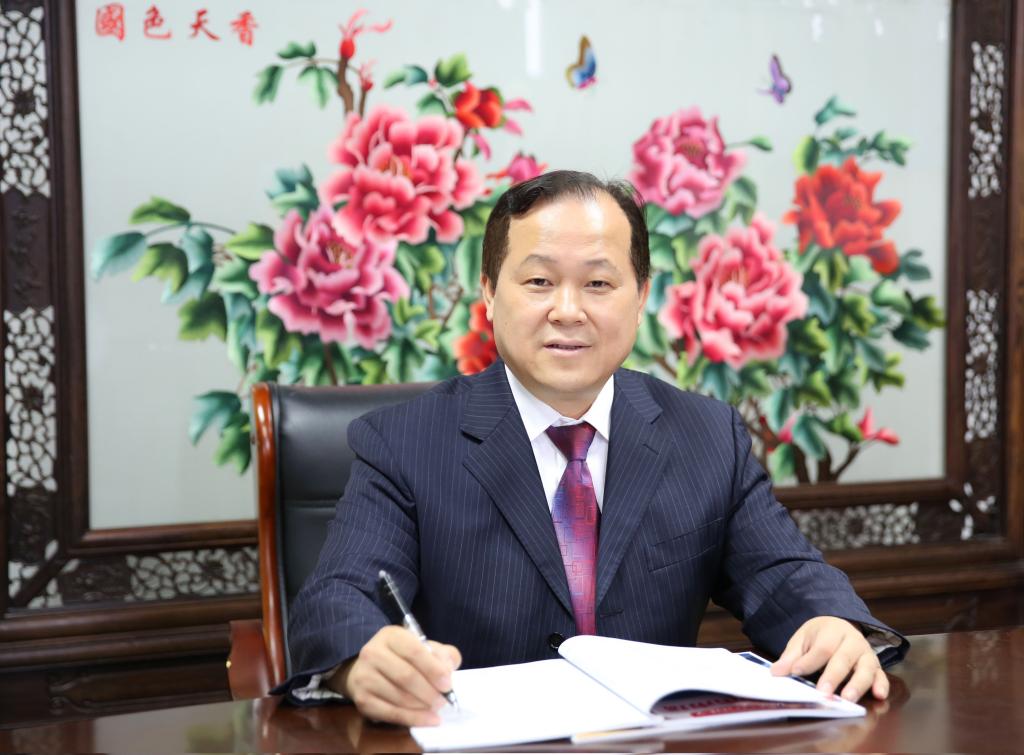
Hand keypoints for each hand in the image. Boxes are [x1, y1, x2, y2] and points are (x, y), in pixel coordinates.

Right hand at [330, 625, 461, 726]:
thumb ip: (442, 654)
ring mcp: (364, 677)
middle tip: (444, 701)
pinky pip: (391, 713)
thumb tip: (448, 670)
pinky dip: (413, 719)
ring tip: (436, 709)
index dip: (434, 670)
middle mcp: (372, 653)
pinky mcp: (361, 699)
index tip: (448, 684)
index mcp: (391, 636)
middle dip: (429, 692)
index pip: (414, 651)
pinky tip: (428, 720)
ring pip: (399, 696)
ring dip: (422, 707)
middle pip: (406, 676)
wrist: (370, 670)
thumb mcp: (423, 647)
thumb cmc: (404, 658)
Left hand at [770, 616, 888, 701]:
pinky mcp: (876, 666)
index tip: (795, 672)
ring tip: (847, 698)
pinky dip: (881, 685)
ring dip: (857, 684)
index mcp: (832, 631)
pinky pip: (881, 676)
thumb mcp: (802, 640)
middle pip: (842, 659)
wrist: (840, 625)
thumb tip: (777, 672)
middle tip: (822, 692)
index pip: (821, 648)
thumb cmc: (819, 636)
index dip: (809, 661)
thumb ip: (791, 656)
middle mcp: (853, 641)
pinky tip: (879, 695)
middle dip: (832, 677)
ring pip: (865, 669)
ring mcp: (866, 654)